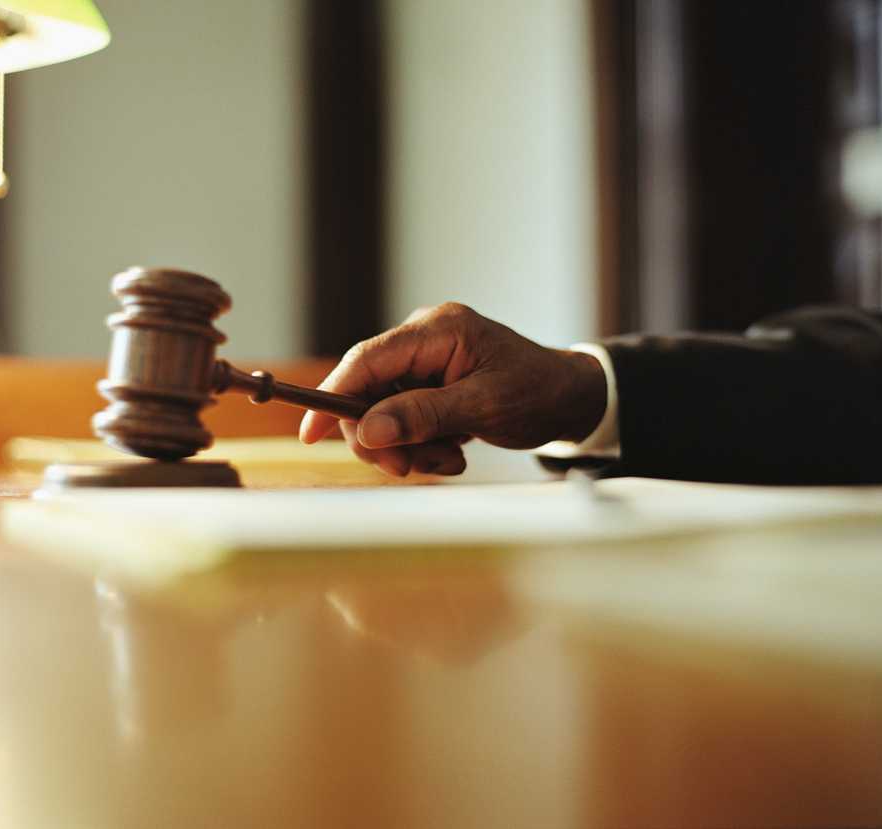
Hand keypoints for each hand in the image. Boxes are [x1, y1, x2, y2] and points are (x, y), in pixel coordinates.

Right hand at [298, 303, 605, 476]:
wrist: (571, 398)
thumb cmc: (538, 393)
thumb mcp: (483, 407)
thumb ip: (423, 415)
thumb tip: (367, 431)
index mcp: (437, 331)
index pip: (366, 360)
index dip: (333, 396)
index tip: (311, 434)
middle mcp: (424, 339)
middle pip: (368, 391)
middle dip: (384, 437)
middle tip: (409, 467)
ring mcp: (425, 362)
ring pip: (384, 412)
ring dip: (409, 446)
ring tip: (449, 458)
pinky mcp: (429, 382)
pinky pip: (403, 418)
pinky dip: (421, 444)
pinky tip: (453, 450)